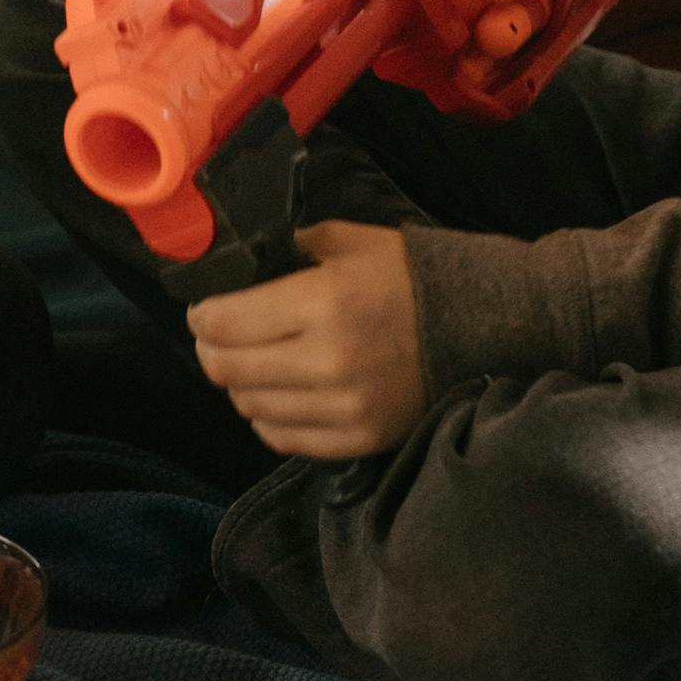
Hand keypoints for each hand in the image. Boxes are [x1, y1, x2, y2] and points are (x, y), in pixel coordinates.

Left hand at [186, 220, 426, 459]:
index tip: (203, 310)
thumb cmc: (410, 275)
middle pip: (227, 370)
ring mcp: (341, 408)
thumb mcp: (352, 241)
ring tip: (252, 363)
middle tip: (219, 337)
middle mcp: (325, 362)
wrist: (478, 324)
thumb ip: (294, 247)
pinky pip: (283, 438)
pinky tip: (277, 394)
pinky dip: (268, 417)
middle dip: (211, 350)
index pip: (223, 323)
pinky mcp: (356, 439)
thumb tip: (247, 265)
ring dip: (241, 384)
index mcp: (322, 303)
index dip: (201, 316)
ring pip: (250, 407)